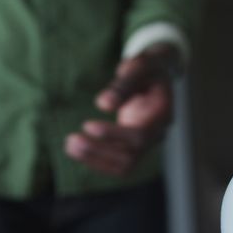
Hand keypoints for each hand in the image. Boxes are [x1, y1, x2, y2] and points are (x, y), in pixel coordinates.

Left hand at [65, 44, 177, 175]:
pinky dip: (96, 160)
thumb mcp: (138, 67)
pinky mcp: (134, 147)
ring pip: (123, 165)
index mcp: (163, 114)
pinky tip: (76, 150)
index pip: (140, 135)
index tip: (88, 126)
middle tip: (72, 140)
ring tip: (69, 145)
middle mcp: (158, 134)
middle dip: (99, 150)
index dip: (114, 135)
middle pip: (130, 156)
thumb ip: (123, 85)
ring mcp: (147, 144)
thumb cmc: (147, 67)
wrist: (156, 74)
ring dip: (95, 159)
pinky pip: (117, 164)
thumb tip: (103, 104)